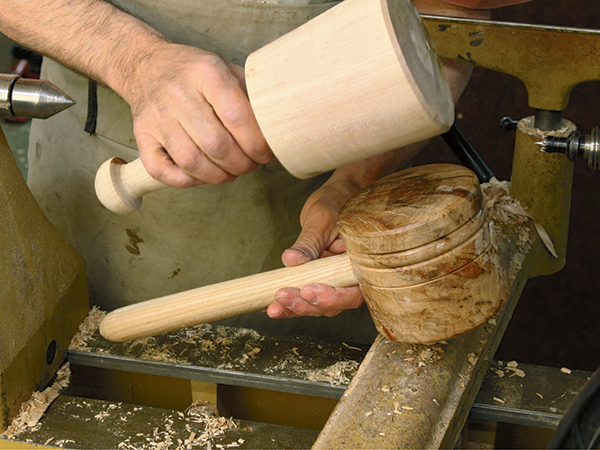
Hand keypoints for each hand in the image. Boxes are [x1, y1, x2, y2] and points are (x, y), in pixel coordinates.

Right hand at [124, 43, 271, 186]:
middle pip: (216, 144)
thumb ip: (250, 96)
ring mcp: (157, 117)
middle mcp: (178, 94)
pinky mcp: (142, 136)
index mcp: (206, 73)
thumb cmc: (194, 73)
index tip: (264, 152)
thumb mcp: (226, 69)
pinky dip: (188, 181)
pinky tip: (203, 174)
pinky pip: (163, 171)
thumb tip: (276, 129)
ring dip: (218, 176)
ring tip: (230, 172)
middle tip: (250, 165)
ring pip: (192, 161)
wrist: (146, 65)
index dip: (256, 143)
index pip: (236, 116)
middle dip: (241, 164)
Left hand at [267, 181, 364, 318]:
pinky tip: (270, 305)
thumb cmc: (338, 202)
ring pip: (319, 305)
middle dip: (306, 306)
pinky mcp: (321, 279)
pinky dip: (290, 302)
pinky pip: (307, 295)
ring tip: (273, 307)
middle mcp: (352, 277)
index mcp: (362, 263)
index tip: (307, 290)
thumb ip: (308, 243)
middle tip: (281, 296)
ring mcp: (336, 280)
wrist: (337, 195)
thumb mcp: (322, 218)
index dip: (331, 297)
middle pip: (334, 304)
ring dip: (295, 308)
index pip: (352, 292)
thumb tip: (291, 260)